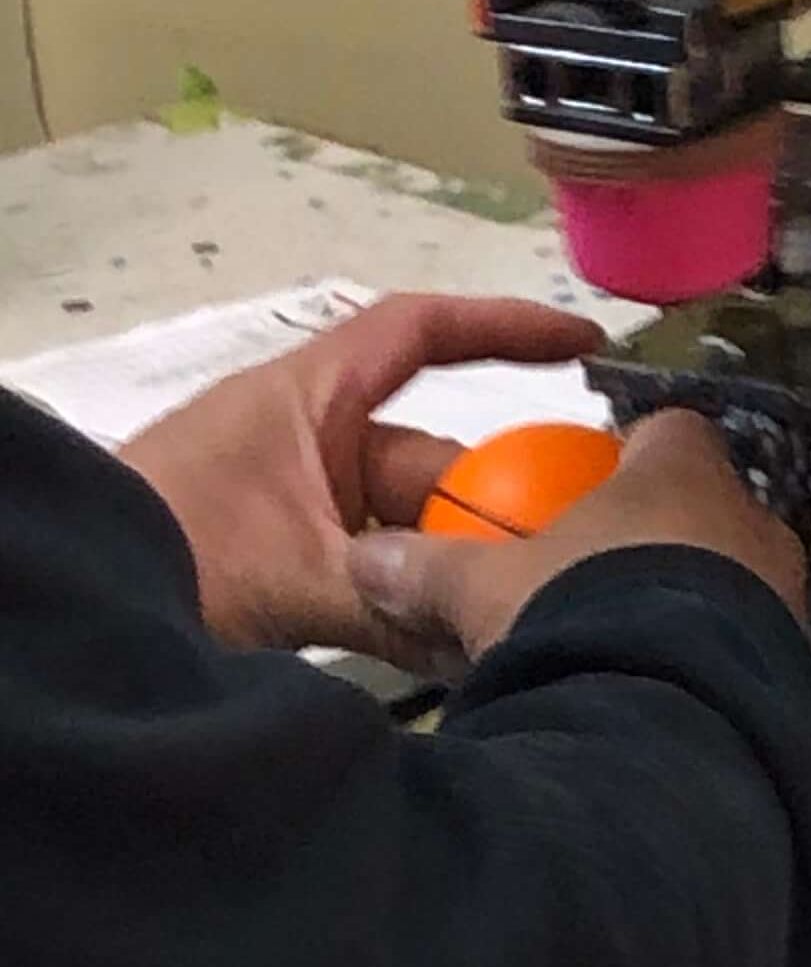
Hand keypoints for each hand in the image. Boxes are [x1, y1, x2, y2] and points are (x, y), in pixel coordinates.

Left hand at [119, 291, 605, 655]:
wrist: (71, 602)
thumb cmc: (163, 551)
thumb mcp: (294, 577)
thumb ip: (399, 605)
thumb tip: (490, 633)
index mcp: (310, 399)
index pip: (422, 333)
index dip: (506, 329)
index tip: (583, 345)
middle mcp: (311, 437)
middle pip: (434, 456)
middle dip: (492, 504)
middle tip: (555, 553)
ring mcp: (300, 498)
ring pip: (410, 520)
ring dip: (452, 564)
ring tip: (510, 609)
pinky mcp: (288, 553)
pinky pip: (376, 564)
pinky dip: (413, 596)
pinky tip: (454, 638)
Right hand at [347, 408, 807, 667]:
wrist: (669, 715)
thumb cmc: (577, 612)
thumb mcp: (486, 588)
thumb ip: (430, 567)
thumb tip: (366, 559)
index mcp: (682, 468)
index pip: (668, 430)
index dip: (630, 452)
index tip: (591, 485)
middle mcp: (750, 515)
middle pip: (704, 504)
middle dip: (658, 533)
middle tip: (598, 575)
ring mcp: (782, 587)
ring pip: (733, 573)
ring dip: (689, 596)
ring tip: (628, 639)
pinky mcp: (794, 655)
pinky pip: (749, 638)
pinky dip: (711, 651)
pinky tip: (664, 685)